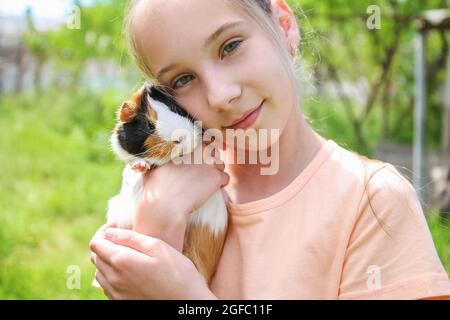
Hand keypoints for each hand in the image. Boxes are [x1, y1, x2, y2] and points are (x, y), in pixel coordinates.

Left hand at [89, 227, 217, 299]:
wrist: (187, 301)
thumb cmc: (177, 271)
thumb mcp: (157, 246)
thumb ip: (130, 237)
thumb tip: (110, 232)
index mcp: (121, 262)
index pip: (96, 244)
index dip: (103, 232)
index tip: (115, 226)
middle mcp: (114, 279)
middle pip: (96, 257)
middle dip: (104, 243)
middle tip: (121, 237)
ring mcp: (116, 294)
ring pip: (99, 272)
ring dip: (107, 259)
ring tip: (126, 253)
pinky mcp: (121, 302)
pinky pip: (107, 285)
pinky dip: (111, 274)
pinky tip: (129, 270)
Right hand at [133, 143, 228, 248]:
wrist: (165, 204)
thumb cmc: (155, 187)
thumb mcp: (151, 167)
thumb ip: (153, 159)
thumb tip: (143, 160)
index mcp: (185, 144)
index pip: (202, 139)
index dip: (200, 150)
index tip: (197, 159)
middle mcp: (199, 149)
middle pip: (213, 151)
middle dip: (209, 160)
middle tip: (200, 173)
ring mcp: (209, 163)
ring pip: (220, 164)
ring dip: (215, 172)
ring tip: (204, 183)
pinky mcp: (216, 177)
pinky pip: (225, 178)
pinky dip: (220, 184)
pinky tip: (211, 190)